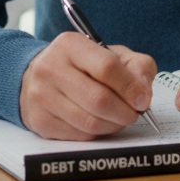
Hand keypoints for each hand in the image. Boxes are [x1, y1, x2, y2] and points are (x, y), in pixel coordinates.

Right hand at [19, 31, 156, 139]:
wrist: (36, 76)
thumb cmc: (81, 65)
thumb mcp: (110, 54)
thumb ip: (136, 66)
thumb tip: (143, 93)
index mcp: (70, 45)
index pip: (107, 67)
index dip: (130, 87)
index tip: (143, 99)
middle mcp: (50, 68)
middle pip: (99, 99)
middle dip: (125, 112)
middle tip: (134, 113)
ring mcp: (41, 96)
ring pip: (90, 122)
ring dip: (114, 125)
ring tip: (119, 118)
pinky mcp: (40, 121)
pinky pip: (79, 135)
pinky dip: (98, 133)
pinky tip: (101, 123)